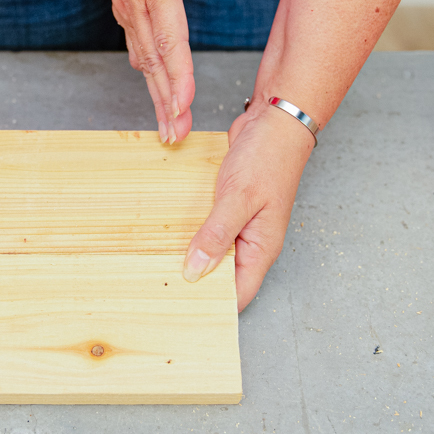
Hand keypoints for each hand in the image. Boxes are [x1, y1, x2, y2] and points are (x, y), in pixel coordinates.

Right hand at [69, 0, 258, 144]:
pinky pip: (140, 54)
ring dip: (157, 99)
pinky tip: (160, 104)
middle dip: (166, 101)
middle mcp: (139, 4)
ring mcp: (129, 13)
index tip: (184, 102)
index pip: (169, 35)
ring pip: (145, 65)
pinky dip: (150, 82)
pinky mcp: (126, 16)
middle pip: (155, 62)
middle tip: (176, 135)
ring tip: (169, 132)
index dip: (178, 72)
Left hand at [182, 101, 313, 309]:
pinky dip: (192, 234)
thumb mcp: (239, 198)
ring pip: (213, 253)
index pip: (239, 294)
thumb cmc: (268, 157)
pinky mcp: (228, 209)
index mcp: (261, 248)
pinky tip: (171, 235)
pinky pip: (209, 230)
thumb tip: (196, 270)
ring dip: (191, 257)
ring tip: (158, 267)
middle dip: (197, 284)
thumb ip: (217, 235)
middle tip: (162, 289)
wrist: (274, 121)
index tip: (183, 311)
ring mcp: (240, 225)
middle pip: (223, 277)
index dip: (214, 305)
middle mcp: (252, 242)